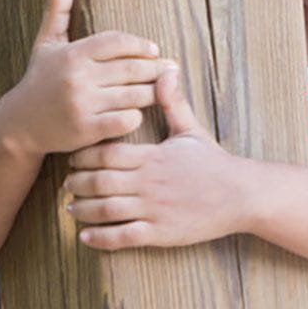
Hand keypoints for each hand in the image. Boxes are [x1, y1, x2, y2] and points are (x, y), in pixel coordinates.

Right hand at [0, 0, 169, 157]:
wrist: (18, 125)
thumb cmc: (39, 80)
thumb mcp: (45, 45)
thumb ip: (57, 12)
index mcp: (72, 54)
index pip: (117, 41)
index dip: (140, 44)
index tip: (153, 49)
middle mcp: (78, 78)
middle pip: (131, 69)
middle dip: (156, 68)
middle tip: (172, 68)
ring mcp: (82, 105)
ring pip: (133, 95)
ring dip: (152, 92)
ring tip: (166, 88)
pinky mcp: (86, 130)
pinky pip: (125, 121)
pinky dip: (136, 116)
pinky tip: (140, 112)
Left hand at [64, 67, 247, 248]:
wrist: (240, 195)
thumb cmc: (213, 162)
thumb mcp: (191, 129)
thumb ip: (172, 102)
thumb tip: (165, 70)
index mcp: (153, 156)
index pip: (107, 153)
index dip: (84, 156)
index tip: (74, 157)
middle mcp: (149, 183)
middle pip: (100, 181)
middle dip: (77, 182)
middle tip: (66, 182)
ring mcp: (154, 209)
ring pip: (106, 210)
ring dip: (82, 209)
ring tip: (71, 208)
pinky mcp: (160, 233)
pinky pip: (122, 237)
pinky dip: (99, 237)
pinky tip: (85, 235)